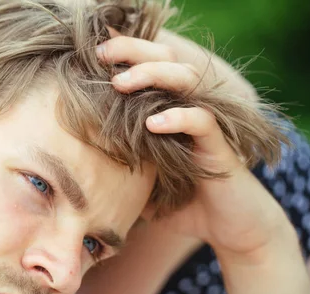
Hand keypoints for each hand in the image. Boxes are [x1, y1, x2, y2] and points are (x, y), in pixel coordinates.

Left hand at [97, 36, 296, 264]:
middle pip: (166, 60)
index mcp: (169, 112)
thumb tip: (78, 179)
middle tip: (102, 55)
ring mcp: (205, 127)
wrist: (231, 226)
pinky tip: (153, 124)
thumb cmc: (184, 203)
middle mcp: (188, 110)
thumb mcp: (141, 185)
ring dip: (153, 75)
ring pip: (186, 81)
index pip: (148, 69)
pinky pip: (202, 122)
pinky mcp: (220, 148)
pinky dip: (178, 118)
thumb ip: (116, 173)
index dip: (123, 57)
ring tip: (120, 83)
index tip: (91, 58)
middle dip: (133, 52)